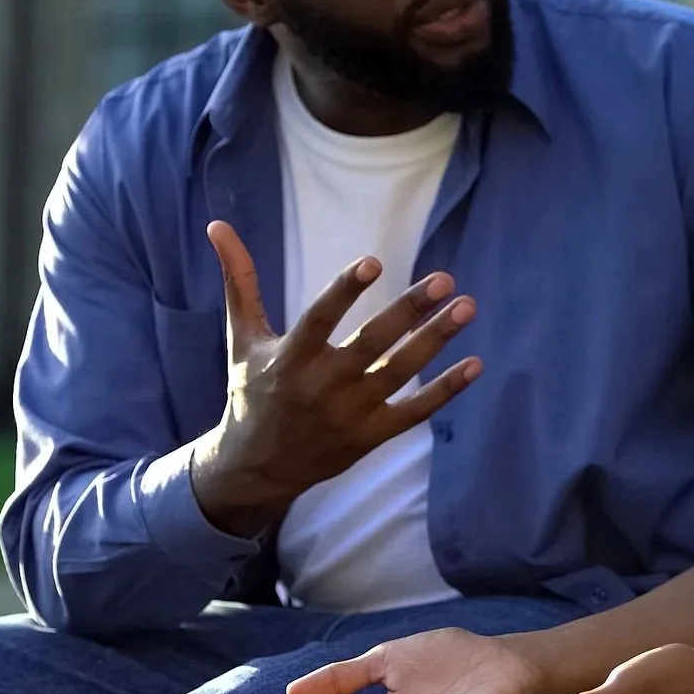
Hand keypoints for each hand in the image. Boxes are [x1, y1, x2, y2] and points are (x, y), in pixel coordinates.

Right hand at [191, 221, 479, 535]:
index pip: (320, 319)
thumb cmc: (251, 392)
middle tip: (445, 280)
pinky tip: (475, 363)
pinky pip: (414, 412)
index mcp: (289, 359)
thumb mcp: (242, 338)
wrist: (256, 468)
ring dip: (435, 341)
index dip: (345, 291)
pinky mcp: (370, 436)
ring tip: (466, 307)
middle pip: (371, 344)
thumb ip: (239, 282)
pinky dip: (445, 390)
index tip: (373, 262)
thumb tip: (218, 226)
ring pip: (399, 373)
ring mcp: (349, 414)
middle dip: (409, 311)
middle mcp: (321, 387)